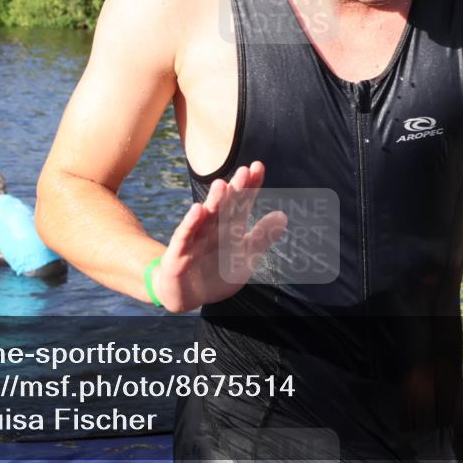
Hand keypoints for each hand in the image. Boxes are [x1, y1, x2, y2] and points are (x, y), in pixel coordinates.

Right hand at [153, 161, 286, 311]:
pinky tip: (197, 210)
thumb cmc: (216, 272)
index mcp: (229, 227)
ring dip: (213, 202)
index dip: (250, 186)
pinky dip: (191, 224)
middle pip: (226, 206)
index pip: (242, 202)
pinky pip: (185, 237)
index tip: (259, 166)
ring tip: (221, 184)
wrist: (186, 295)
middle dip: (235, 190)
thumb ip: (262, 236)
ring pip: (206, 218)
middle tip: (244, 171)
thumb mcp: (245, 256)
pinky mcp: (179, 253)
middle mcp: (213, 228)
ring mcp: (195, 239)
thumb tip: (283, 216)